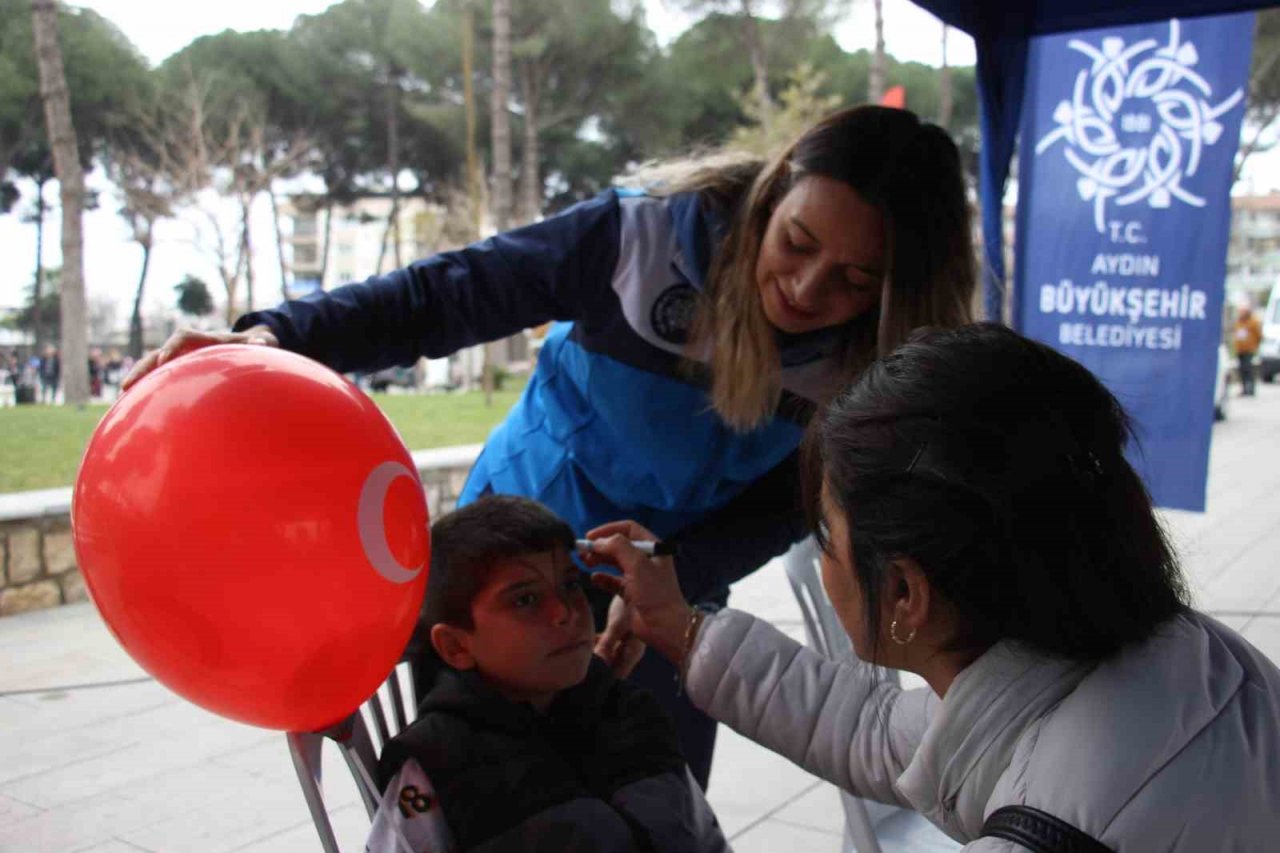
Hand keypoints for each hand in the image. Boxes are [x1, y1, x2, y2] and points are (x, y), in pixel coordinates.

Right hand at [121, 325, 277, 391]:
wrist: (238, 346)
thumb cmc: (246, 347)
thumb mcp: (253, 344)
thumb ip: (257, 343)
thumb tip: (263, 341)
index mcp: (202, 339)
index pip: (183, 337)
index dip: (172, 346)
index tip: (165, 357)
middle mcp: (184, 348)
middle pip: (157, 354)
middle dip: (142, 367)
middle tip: (127, 384)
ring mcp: (177, 360)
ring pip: (151, 367)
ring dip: (137, 378)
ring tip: (122, 394)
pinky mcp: (175, 371)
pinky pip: (156, 378)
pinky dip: (145, 389)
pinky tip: (133, 406)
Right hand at [582, 520, 690, 663]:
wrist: (664, 626)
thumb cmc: (655, 592)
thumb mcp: (638, 563)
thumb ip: (617, 546)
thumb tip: (598, 541)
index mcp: (653, 548)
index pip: (629, 529)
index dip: (609, 529)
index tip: (591, 536)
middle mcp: (645, 560)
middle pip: (619, 545)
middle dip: (600, 546)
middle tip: (583, 550)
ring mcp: (637, 576)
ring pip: (614, 562)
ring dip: (599, 560)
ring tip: (584, 561)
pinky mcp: (630, 593)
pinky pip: (612, 581)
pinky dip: (602, 578)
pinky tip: (594, 578)